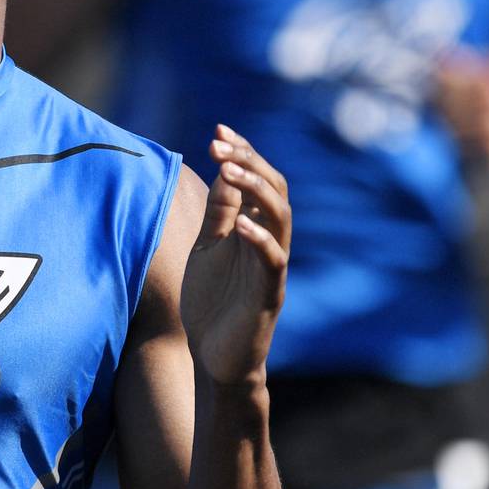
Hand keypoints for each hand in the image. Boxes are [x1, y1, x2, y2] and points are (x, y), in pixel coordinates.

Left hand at [180, 124, 289, 386]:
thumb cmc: (212, 302)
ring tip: (228, 169)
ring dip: (255, 189)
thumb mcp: (208, 249)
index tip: (219, 130)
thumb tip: (222, 170)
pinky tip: (240, 224)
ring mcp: (272, 267)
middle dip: (249, 161)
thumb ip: (218, 213)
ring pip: (281, 218)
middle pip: (275, 190)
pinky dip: (259, 239)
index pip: (259, 180)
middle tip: (220, 144)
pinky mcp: (269, 294)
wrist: (213, 358)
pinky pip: (274, 261)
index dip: (243, 153)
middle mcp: (269, 242)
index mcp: (254, 228)